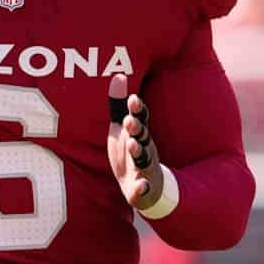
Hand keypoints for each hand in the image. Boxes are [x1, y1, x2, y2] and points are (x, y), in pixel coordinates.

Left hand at [106, 73, 163, 210]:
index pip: (140, 119)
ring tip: (133, 145)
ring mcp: (145, 167)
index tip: (132, 99)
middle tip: (129, 121)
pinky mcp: (142, 187)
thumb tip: (118, 75)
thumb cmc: (129, 150)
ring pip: (144, 159)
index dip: (137, 110)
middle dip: (137, 129)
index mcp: (138, 133)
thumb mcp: (121, 127)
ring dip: (139, 151)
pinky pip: (143, 187)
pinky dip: (142, 187)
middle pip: (142, 136)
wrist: (140, 186)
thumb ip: (118, 104)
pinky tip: (141, 186)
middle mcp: (145, 148)